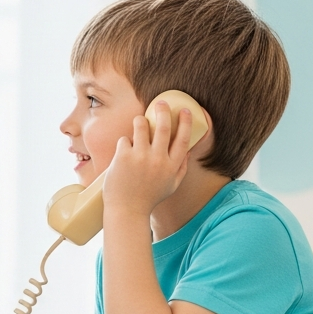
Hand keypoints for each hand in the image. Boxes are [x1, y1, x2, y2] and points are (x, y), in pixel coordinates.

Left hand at [102, 102, 194, 216]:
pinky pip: (125, 139)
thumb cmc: (148, 199)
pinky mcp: (124, 157)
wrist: (127, 211)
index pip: (183, 139)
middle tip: (161, 103)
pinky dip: (125, 143)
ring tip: (139, 121)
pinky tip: (123, 152)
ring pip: (141, 126)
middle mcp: (158, 160)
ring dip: (140, 120)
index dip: (186, 123)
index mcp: (172, 166)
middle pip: (163, 127)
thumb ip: (180, 168)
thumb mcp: (171, 186)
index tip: (185, 111)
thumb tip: (189, 150)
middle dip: (163, 110)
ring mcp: (141, 157)